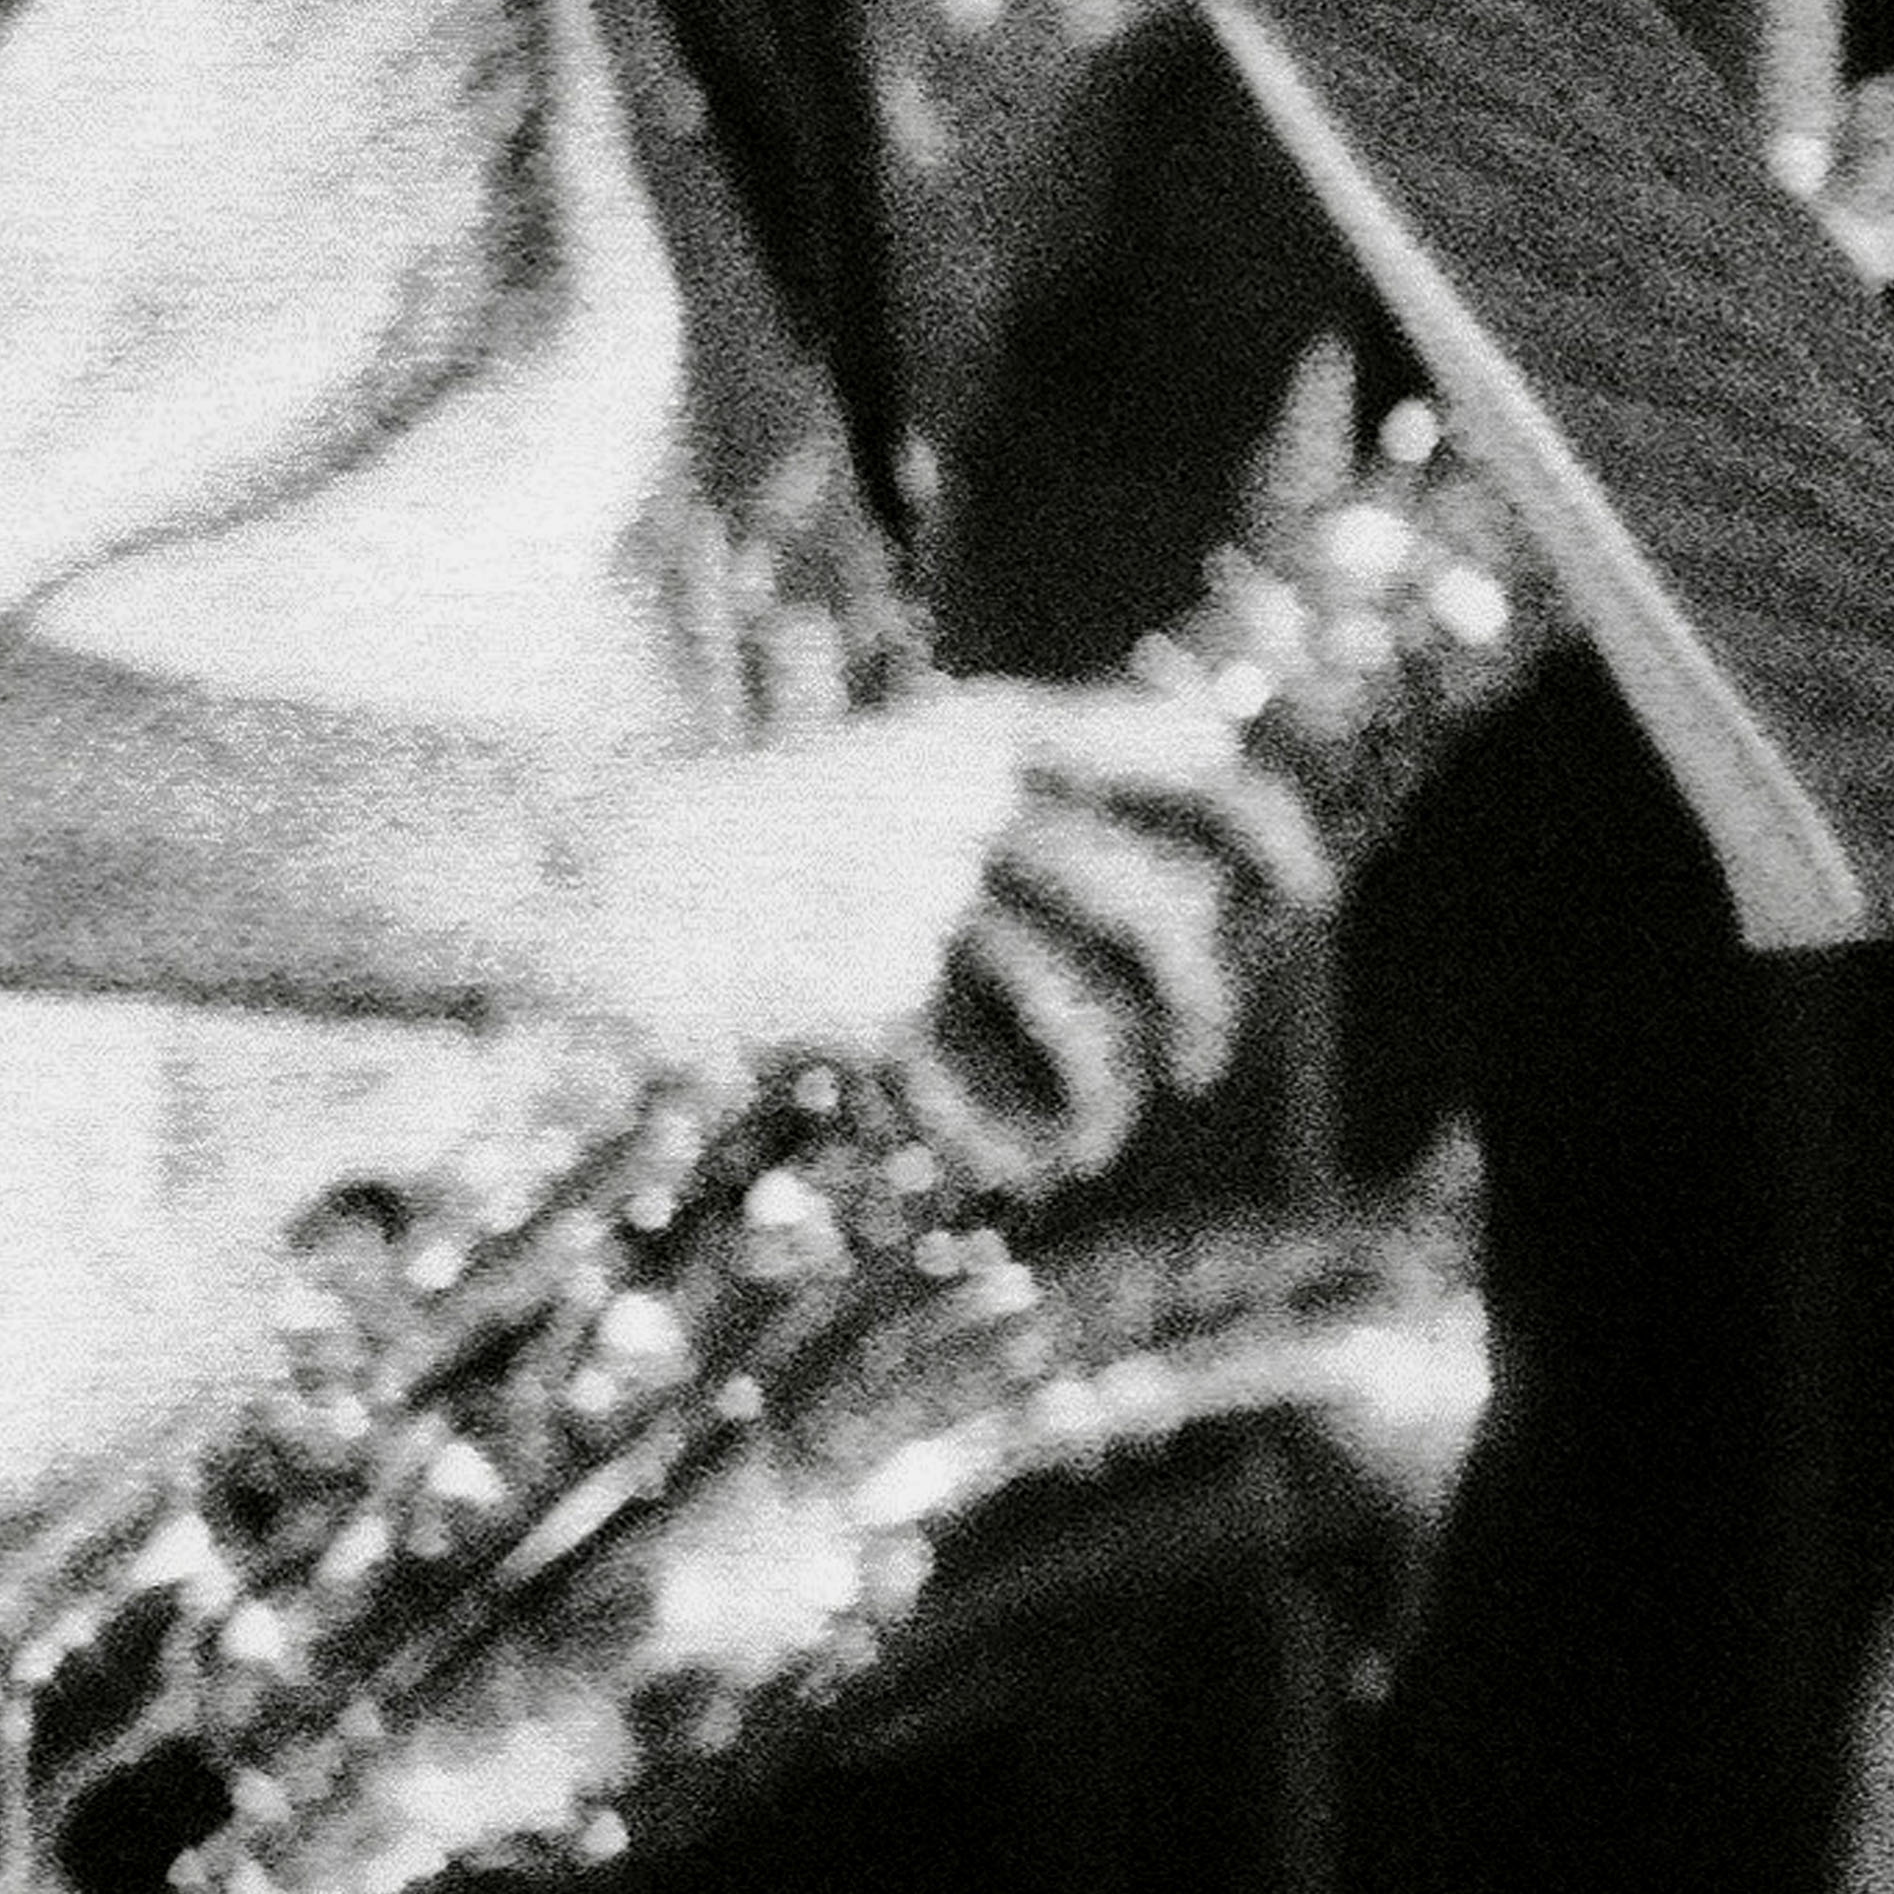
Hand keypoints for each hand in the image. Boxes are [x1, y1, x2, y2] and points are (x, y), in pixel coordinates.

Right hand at [558, 680, 1320, 1194]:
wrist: (579, 863)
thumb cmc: (741, 831)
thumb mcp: (888, 777)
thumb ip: (1003, 799)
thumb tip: (1165, 860)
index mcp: (978, 730)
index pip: (1176, 757)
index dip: (1266, 826)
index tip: (1313, 893)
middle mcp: (960, 802)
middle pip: (1151, 907)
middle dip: (1204, 996)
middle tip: (1204, 1058)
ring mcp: (909, 894)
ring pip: (1075, 1007)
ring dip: (1108, 1088)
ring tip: (1104, 1131)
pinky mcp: (853, 988)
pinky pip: (969, 1084)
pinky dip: (1002, 1135)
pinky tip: (1016, 1163)